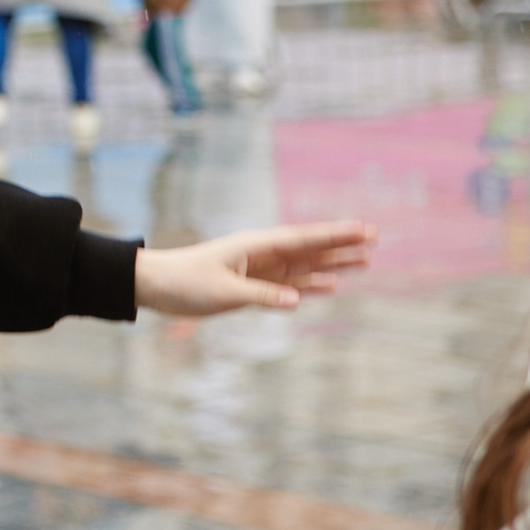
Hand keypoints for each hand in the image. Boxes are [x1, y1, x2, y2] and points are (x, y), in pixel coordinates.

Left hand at [133, 220, 376, 315]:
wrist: (154, 286)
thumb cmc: (184, 283)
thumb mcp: (223, 291)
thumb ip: (261, 295)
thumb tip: (296, 300)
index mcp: (255, 246)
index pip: (303, 239)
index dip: (335, 235)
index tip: (364, 229)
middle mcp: (261, 254)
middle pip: (309, 249)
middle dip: (341, 245)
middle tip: (375, 239)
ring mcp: (258, 270)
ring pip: (304, 266)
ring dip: (332, 264)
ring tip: (364, 262)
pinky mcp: (251, 286)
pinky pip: (288, 284)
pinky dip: (309, 285)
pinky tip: (329, 285)